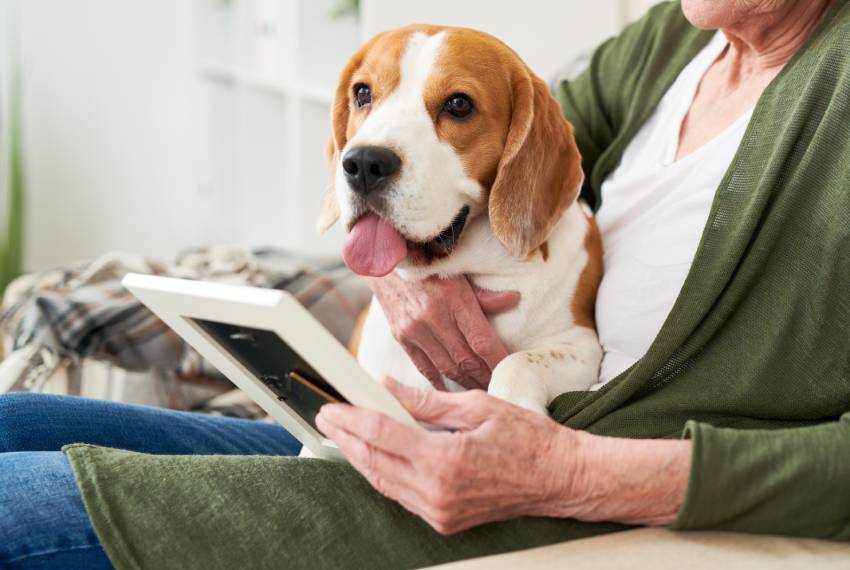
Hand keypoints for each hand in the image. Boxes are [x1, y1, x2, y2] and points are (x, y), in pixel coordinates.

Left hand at [317, 378, 691, 533]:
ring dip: (357, 457)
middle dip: (345, 438)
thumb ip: (426, 401)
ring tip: (340, 434)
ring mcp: (439, 512)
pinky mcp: (444, 520)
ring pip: (382, 483)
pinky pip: (400, 496)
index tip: (331, 406)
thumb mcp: (477, 407)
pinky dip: (381, 474)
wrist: (561, 479)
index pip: (381, 436)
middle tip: (327, 417)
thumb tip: (388, 389)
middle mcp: (437, 493)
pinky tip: (371, 457)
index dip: (351, 419)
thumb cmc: (529, 439)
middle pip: (373, 462)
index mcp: (445, 460)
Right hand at [366, 274, 519, 389]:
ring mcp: (415, 330)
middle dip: (485, 376)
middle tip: (499, 385)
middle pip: (466, 359)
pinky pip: (423, 368)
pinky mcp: (401, 338)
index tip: (509, 371)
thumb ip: (484, 294)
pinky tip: (451, 389)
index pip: (482, 341)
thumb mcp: (459, 273)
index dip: (498, 360)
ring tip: (481, 387)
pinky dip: (439, 381)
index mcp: (454, 298)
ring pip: (446, 367)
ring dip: (466, 382)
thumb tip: (513, 300)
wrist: (386, 262)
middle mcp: (433, 317)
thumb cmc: (428, 266)